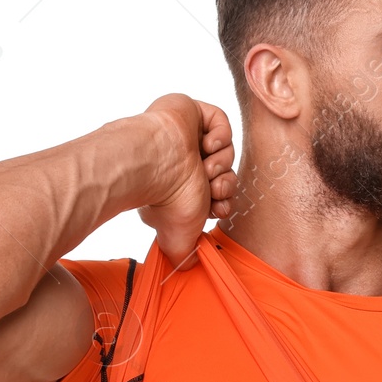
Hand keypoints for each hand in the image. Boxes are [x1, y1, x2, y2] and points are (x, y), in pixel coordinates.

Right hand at [137, 94, 236, 270]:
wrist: (155, 165)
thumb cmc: (164, 201)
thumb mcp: (178, 240)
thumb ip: (183, 256)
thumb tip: (185, 269)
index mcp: (179, 187)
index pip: (215, 193)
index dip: (223, 202)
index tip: (216, 209)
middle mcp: (184, 162)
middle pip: (224, 174)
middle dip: (224, 186)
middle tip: (212, 190)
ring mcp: (187, 136)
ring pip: (226, 151)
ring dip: (221, 163)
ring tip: (203, 167)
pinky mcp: (191, 112)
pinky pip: (220, 122)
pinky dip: (221, 135)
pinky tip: (206, 145)